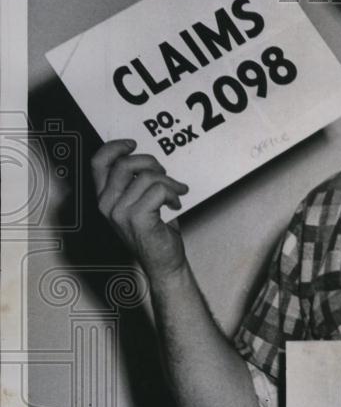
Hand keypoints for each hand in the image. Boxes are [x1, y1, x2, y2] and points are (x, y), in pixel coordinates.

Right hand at [91, 139, 189, 280]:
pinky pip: (158, 190)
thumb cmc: (154, 232)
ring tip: (176, 192)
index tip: (133, 144)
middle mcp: (107, 205)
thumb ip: (133, 183)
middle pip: (124, 164)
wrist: (164, 262)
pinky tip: (175, 204)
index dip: (114, 147)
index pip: (98, 163)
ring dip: (168, 182)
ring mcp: (120, 212)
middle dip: (150, 163)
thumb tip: (146, 160)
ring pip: (147, 177)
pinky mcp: (137, 218)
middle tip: (165, 173)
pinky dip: (172, 194)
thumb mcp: (137, 203)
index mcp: (104, 198)